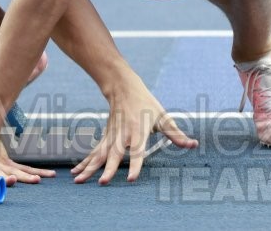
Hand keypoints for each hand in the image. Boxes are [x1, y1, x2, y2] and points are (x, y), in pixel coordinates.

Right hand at [71, 75, 197, 184]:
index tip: (130, 178)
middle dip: (107, 169)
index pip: (137, 151)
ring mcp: (111, 136)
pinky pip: (94, 152)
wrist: (122, 87)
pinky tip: (76, 173)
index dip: (135, 165)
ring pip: (99, 154)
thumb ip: (176, 134)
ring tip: (78, 181)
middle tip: (101, 183)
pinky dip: (85, 162)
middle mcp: (122, 135)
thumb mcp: (163, 117)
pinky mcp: (105, 137)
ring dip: (89, 168)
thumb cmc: (145, 103)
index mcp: (138, 131)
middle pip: (113, 155)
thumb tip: (193, 145)